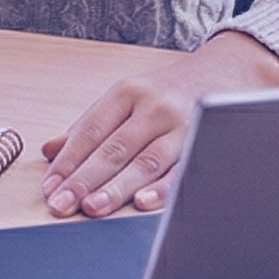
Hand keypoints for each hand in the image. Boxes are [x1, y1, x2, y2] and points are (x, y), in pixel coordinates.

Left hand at [40, 29, 278, 217]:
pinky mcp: (206, 143)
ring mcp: (181, 126)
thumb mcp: (127, 97)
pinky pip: (182, 170)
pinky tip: (143, 203)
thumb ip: (90, 126)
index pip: (89, 130)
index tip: (49, 187)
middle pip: (113, 148)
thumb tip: (50, 150)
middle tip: (60, 204)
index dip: (67, 160)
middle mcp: (151, 107)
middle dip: (83, 179)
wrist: (229, 71)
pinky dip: (162, 189)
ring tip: (91, 207)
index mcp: (125, 93)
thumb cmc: (169, 91)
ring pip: (144, 161)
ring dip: (116, 187)